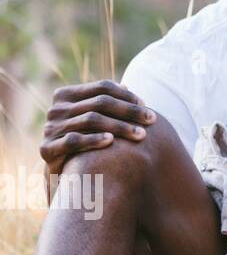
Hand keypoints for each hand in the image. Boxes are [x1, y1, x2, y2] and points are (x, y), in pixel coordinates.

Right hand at [41, 80, 156, 171]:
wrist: (64, 168)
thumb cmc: (86, 137)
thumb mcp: (94, 117)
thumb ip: (107, 101)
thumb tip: (127, 86)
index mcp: (66, 94)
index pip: (102, 87)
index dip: (127, 95)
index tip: (146, 106)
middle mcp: (56, 109)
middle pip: (100, 103)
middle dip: (129, 111)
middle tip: (152, 120)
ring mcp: (50, 128)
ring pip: (91, 120)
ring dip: (120, 126)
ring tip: (141, 134)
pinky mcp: (47, 148)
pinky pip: (74, 140)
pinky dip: (94, 139)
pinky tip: (112, 141)